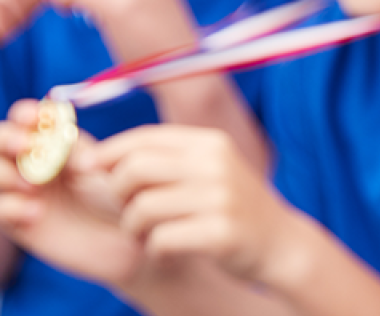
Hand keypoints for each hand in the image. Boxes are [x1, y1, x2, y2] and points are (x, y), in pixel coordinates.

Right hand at [0, 100, 142, 285]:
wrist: (130, 236)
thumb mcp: (103, 167)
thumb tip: (59, 143)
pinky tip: (36, 213)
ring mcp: (22, 192)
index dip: (26, 114)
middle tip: (26, 146)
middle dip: (7, 139)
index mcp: (53, 142)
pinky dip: (10, 207)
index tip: (37, 118)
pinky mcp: (19, 222)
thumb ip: (78, 151)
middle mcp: (32, 163)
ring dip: (4, 174)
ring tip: (34, 186)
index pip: (25, 119)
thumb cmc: (122, 195)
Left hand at [89, 125, 300, 282]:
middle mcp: (217, 165)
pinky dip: (155, 249)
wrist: (281, 244)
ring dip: (133, 228)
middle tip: (129, 211)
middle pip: (134, 170)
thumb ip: (162, 159)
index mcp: (210, 144)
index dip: (107, 154)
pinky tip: (168, 250)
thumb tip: (91, 157)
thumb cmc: (230, 207)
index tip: (89, 171)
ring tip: (147, 234)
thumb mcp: (208, 170)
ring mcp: (222, 199)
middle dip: (118, 194)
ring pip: (142, 208)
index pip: (143, 138)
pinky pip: (161, 240)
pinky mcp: (222, 233)